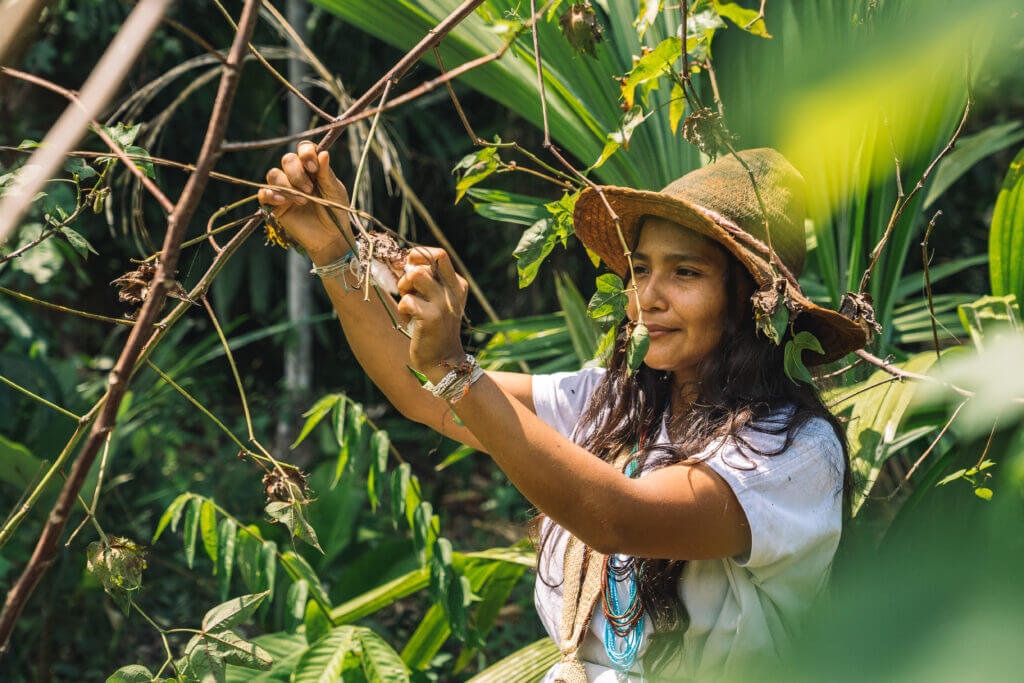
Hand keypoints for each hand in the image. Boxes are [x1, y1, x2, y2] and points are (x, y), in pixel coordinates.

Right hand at [258, 141, 353, 261]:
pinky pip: (264, 192)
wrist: (330, 236)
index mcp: (312, 167)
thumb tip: (323, 153)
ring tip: (303, 201)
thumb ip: (326, 173)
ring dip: (287, 185)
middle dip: (297, 173)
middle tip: (310, 190)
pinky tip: (283, 201)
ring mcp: (284, 188)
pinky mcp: (275, 204)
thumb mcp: (335, 191)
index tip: (314, 168)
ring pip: (274, 174)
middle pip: (287, 159)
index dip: (306, 154)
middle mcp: (297, 174)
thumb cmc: (336, 211)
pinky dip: (271, 194)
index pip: (303, 148)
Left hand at [395, 247, 468, 381]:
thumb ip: (425, 280)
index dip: (418, 257)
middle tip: (407, 287)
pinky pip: (407, 301)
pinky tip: (409, 320)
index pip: (438, 254)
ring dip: (404, 287)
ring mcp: (444, 304)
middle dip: (409, 269)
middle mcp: (454, 291)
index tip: (408, 269)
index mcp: (457, 284)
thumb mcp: (437, 300)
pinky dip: (403, 309)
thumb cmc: (434, 327)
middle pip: (427, 260)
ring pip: (416, 275)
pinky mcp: (432, 318)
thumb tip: (401, 261)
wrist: (444, 360)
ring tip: (408, 301)